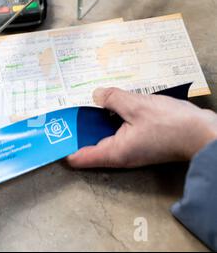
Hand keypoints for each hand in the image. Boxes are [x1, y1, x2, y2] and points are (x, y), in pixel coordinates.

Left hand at [67, 87, 216, 167]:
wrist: (204, 134)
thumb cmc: (172, 125)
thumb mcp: (137, 106)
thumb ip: (112, 99)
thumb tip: (95, 95)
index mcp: (114, 152)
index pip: (78, 157)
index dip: (62, 146)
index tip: (50, 132)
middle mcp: (118, 155)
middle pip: (87, 144)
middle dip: (76, 129)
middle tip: (63, 110)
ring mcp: (129, 149)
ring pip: (102, 136)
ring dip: (93, 121)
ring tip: (82, 102)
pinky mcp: (138, 142)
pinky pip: (116, 131)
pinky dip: (109, 120)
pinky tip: (108, 104)